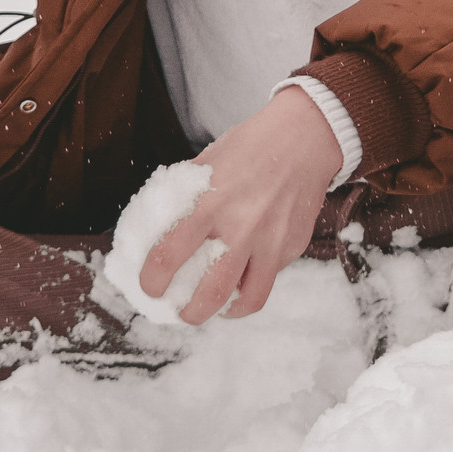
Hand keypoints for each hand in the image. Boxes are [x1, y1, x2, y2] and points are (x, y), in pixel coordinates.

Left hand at [142, 85, 342, 323]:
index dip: (152, 280)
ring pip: (246, 299)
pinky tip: (240, 281)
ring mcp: (271, 241)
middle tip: (178, 312)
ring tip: (211, 311)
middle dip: (188, 313)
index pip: (169, 254)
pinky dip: (250, 286)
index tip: (148, 286)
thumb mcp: (207, 163)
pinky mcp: (292, 247)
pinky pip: (268, 279)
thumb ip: (187, 197)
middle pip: (210, 292)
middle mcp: (241, 227)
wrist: (304, 138)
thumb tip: (160, 229)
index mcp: (209, 203)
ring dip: (222, 313)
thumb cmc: (250, 146)